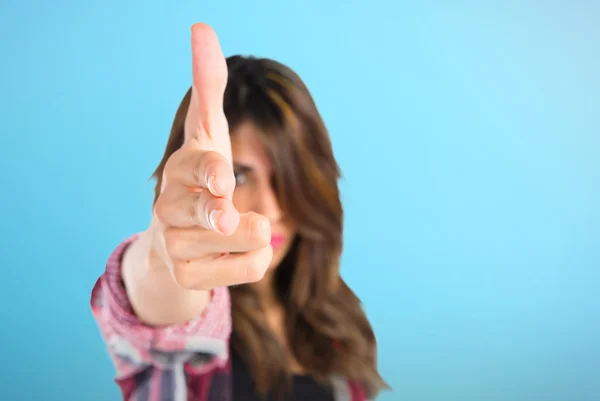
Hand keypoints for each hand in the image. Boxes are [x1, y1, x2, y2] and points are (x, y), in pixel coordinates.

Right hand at [149, 23, 272, 289]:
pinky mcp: (187, 276)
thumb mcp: (210, 135)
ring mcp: (175, 243)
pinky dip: (252, 261)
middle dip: (223, 211)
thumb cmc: (201, 180)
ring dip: (252, 231)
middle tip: (227, 213)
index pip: (198, 161)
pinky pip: (246, 269)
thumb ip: (209, 87)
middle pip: (211, 209)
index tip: (223, 176)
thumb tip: (202, 27)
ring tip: (235, 226)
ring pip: (239, 238)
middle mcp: (170, 203)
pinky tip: (232, 253)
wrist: (175, 244)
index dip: (212, 169)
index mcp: (182, 166)